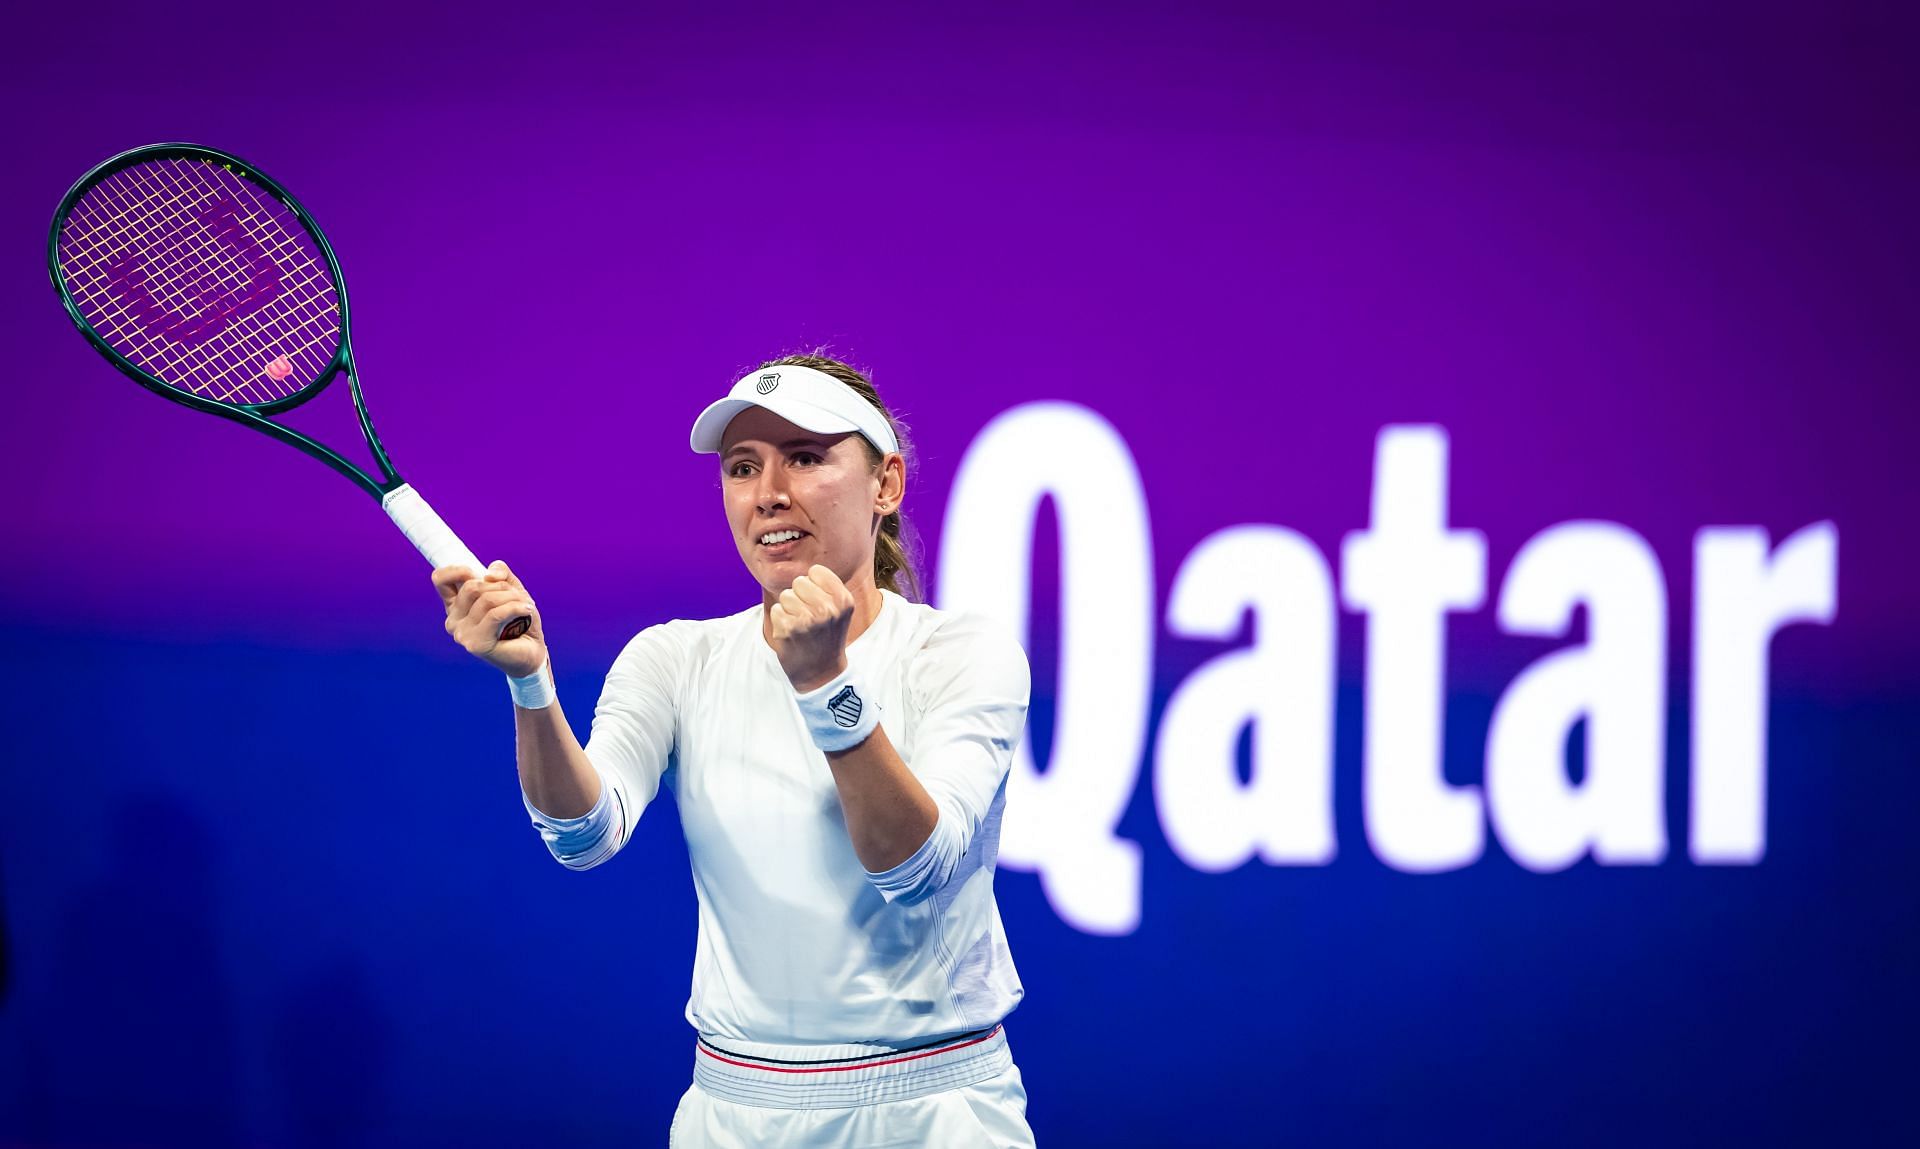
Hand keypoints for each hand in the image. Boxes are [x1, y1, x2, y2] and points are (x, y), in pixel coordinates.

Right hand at [433, 560, 546, 676]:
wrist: (533, 651)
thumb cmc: (520, 621)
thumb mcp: (512, 590)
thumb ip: (502, 574)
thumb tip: (490, 573)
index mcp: (456, 605)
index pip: (440, 580)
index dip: (457, 570)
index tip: (480, 573)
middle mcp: (453, 620)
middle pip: (471, 587)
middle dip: (500, 586)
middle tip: (517, 596)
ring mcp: (462, 634)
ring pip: (486, 599)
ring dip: (512, 598)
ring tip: (525, 605)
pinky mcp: (475, 644)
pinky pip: (495, 614)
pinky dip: (515, 608)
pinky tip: (526, 610)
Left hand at [768, 564, 855, 691]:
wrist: (822, 673)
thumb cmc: (828, 636)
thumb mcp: (839, 610)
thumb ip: (827, 587)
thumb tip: (805, 571)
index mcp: (843, 599)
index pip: (816, 571)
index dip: (813, 585)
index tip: (819, 603)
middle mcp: (828, 608)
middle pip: (799, 582)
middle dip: (799, 597)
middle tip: (809, 618)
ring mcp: (808, 619)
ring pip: (786, 596)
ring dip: (789, 610)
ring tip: (801, 628)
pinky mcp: (789, 629)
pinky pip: (776, 610)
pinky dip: (780, 622)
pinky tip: (792, 635)